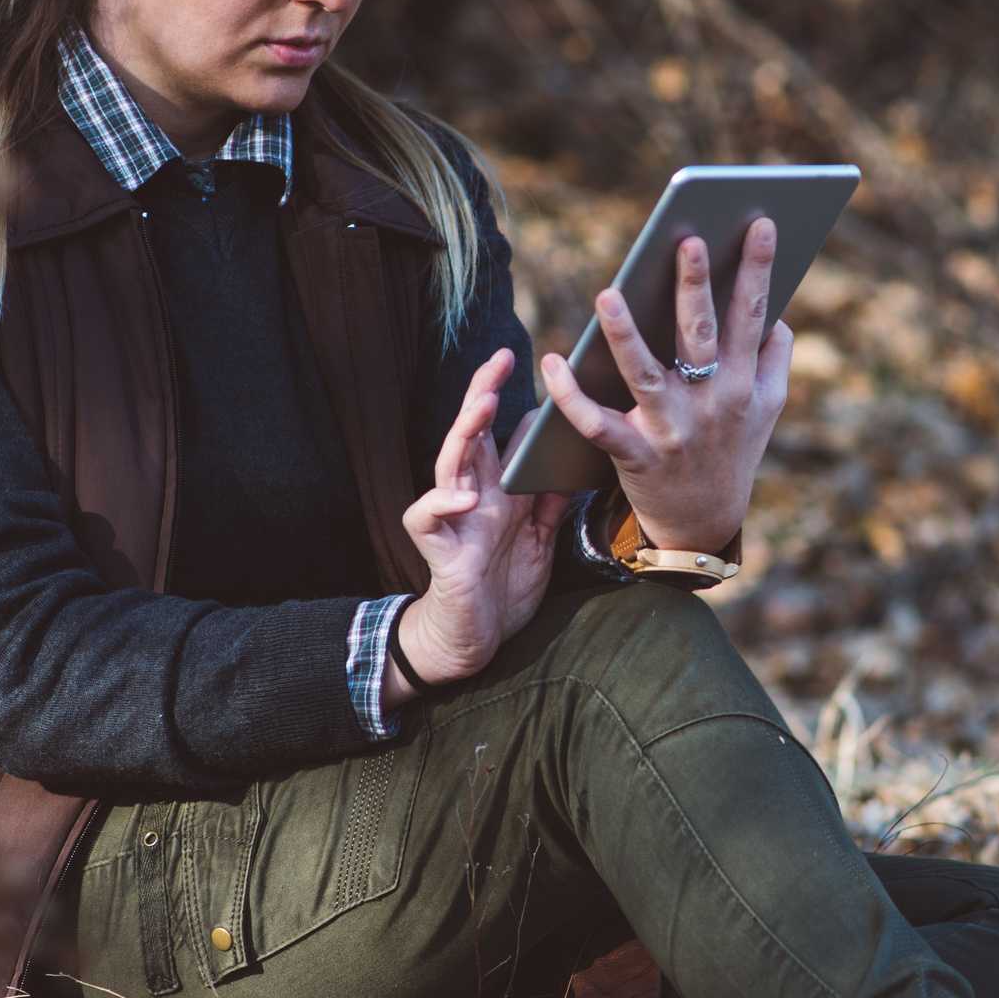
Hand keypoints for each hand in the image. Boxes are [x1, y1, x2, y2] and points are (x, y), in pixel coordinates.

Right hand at [392, 349, 570, 694]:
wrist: (476, 639)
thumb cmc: (503, 587)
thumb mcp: (540, 540)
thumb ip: (549, 502)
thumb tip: (571, 460)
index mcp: (498, 491)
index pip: (502, 436)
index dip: (517, 402)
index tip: (541, 367)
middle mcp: (472, 496)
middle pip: (473, 435)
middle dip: (483, 394)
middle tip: (500, 359)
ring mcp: (451, 517)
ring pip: (449, 463)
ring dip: (465, 433)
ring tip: (484, 406)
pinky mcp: (436, 545)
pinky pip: (426, 516)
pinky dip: (442, 503)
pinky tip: (465, 497)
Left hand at [537, 217, 792, 554]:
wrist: (702, 525)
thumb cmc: (732, 452)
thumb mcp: (766, 410)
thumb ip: (773, 360)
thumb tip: (775, 311)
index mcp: (743, 385)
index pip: (753, 316)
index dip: (759, 270)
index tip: (762, 223)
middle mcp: (710, 404)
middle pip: (702, 336)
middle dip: (696, 288)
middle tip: (687, 240)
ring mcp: (671, 430)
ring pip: (645, 375)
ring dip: (625, 335)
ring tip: (608, 293)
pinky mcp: (634, 456)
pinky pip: (596, 424)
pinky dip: (571, 395)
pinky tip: (552, 360)